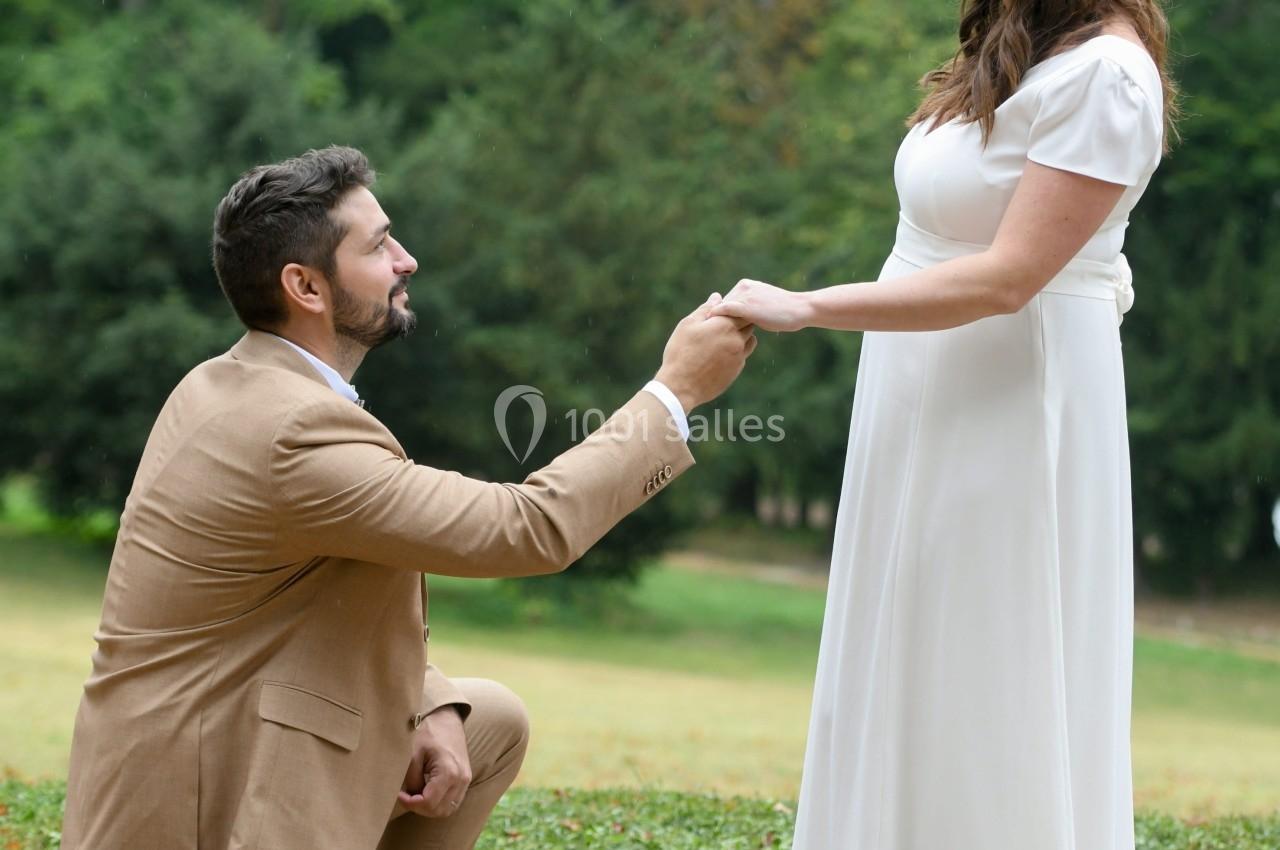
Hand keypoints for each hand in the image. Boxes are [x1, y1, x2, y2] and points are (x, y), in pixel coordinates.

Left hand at [393, 705, 471, 818]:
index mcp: (449, 772)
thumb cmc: (428, 731)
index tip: (399, 793)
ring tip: (415, 795)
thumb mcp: (413, 753)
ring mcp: (466, 780)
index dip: (410, 803)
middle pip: (438, 810)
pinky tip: (426, 792)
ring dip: (430, 808)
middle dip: (419, 808)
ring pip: (447, 809)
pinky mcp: (465, 779)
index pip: (429, 803)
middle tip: (406, 795)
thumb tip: (411, 796)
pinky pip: (453, 801)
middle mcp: (461, 779)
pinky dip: (439, 803)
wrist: (447, 718)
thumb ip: (412, 779)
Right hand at [654, 292, 757, 411]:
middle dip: (740, 320)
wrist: (680, 386)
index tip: (725, 309)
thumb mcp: (688, 325)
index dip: (735, 307)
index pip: (741, 309)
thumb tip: (717, 297)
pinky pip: (743, 356)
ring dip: (742, 336)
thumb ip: (705, 309)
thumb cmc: (680, 352)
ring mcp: (739, 357)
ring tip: (725, 338)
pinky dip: (737, 351)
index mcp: (725, 325)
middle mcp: (737, 340)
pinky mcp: (737, 371)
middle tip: (725, 322)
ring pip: (750, 340)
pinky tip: (721, 354)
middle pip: (749, 324)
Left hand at [708, 278, 811, 332]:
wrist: (800, 309)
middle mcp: (742, 287)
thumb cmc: (783, 312)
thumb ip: (747, 308)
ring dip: (716, 322)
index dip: (720, 317)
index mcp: (745, 285)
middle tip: (712, 336)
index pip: (725, 301)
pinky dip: (717, 320)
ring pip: (721, 310)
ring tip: (713, 337)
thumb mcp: (761, 305)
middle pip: (721, 306)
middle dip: (717, 320)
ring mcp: (743, 295)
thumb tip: (733, 320)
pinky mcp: (745, 306)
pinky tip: (713, 332)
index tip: (715, 330)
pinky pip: (725, 311)